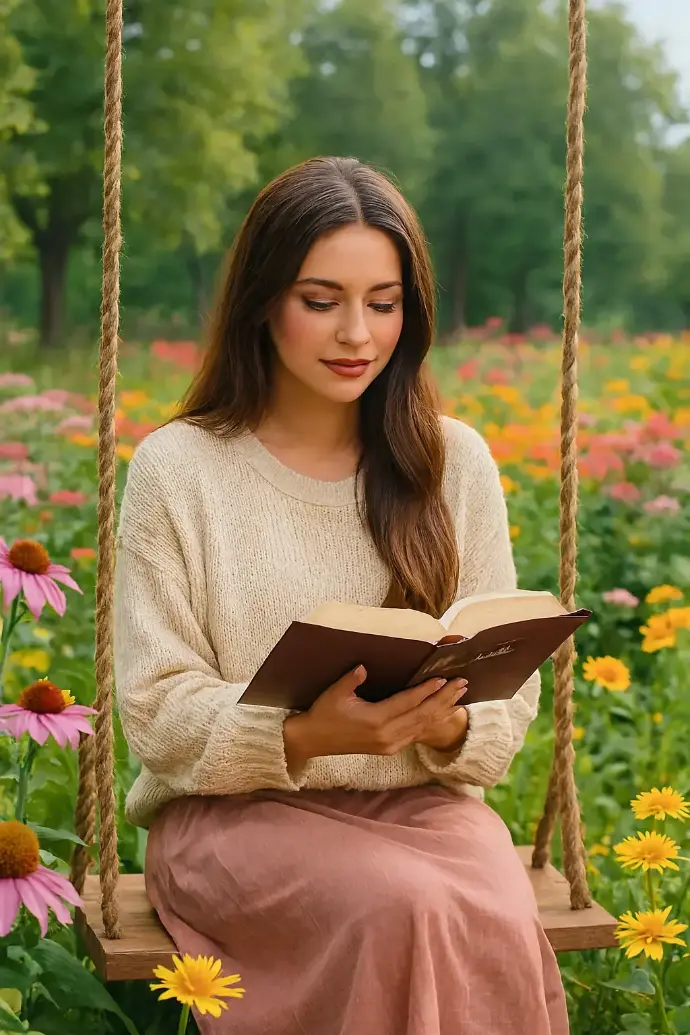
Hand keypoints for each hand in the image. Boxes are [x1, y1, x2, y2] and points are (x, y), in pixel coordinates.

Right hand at [283, 666, 467, 770]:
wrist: (313, 740)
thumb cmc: (324, 713)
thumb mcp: (335, 693)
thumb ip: (352, 679)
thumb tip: (365, 666)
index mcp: (375, 720)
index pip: (408, 703)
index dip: (427, 690)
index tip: (443, 679)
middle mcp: (387, 735)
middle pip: (422, 715)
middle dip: (444, 699)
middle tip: (462, 683)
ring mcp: (390, 745)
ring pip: (423, 726)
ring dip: (442, 710)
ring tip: (460, 696)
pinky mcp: (389, 748)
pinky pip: (417, 734)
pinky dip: (432, 722)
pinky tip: (442, 713)